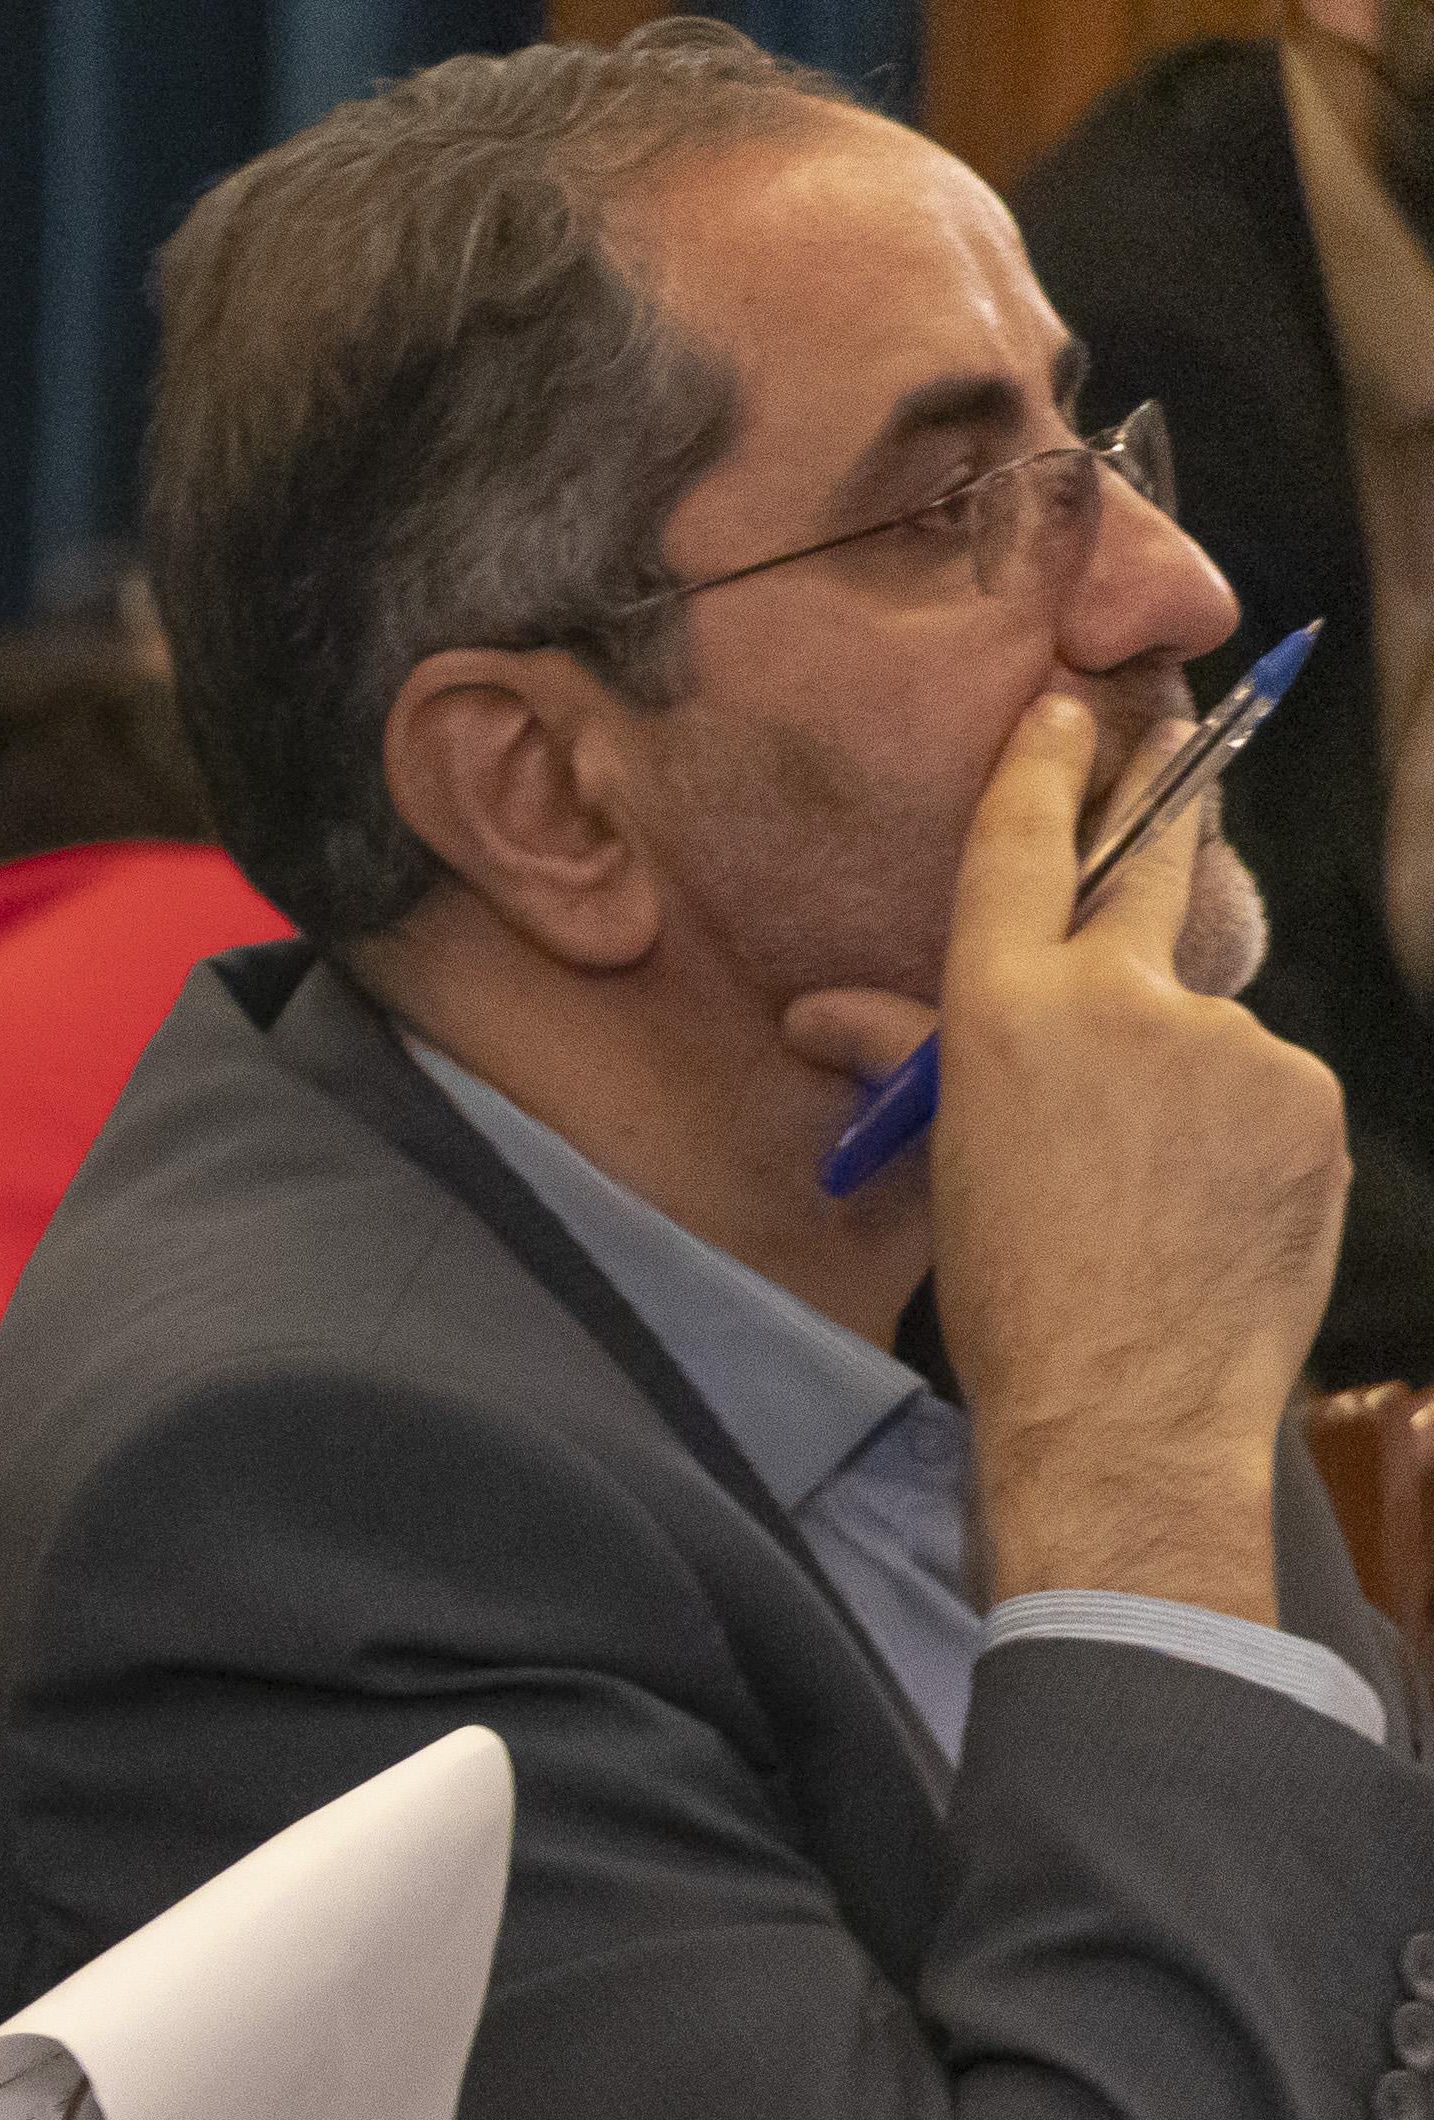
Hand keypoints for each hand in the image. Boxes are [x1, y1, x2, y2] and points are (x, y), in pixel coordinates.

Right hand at [777, 694, 1342, 1624]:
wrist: (1126, 1412)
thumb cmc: (1009, 1299)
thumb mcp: (941, 1168)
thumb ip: (903, 1064)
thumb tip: (817, 1017)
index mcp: (1007, 1011)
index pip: (1026, 846)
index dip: (1048, 763)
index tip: (1070, 703)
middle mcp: (1124, 1000)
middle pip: (1155, 865)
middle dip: (1167, 794)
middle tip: (1181, 739)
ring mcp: (1234, 1043)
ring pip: (1208, 1022)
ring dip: (1187, 1070)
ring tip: (1153, 1179)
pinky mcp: (1306, 1097)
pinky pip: (1266, 1090)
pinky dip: (1240, 1129)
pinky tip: (1208, 1204)